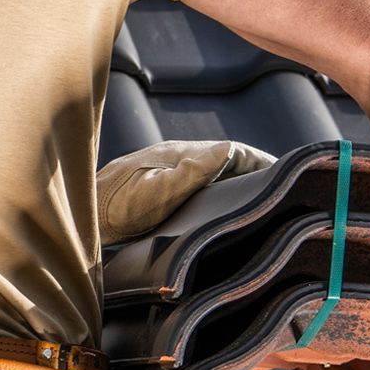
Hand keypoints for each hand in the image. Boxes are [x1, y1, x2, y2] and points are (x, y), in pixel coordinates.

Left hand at [96, 139, 276, 245]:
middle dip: (257, 177)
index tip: (290, 178)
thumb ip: (191, 170)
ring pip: (216, 178)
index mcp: (180, 155)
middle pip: (229, 164)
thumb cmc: (113, 209)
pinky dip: (221, 201)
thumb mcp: (155, 192)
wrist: (79, 222)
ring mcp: (169, 177)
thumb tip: (229, 147)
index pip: (235, 152)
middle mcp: (177, 162)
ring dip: (240, 189)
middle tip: (287, 198)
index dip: (263, 164)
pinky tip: (228, 220)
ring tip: (266, 211)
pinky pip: (202, 193)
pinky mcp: (161, 194)